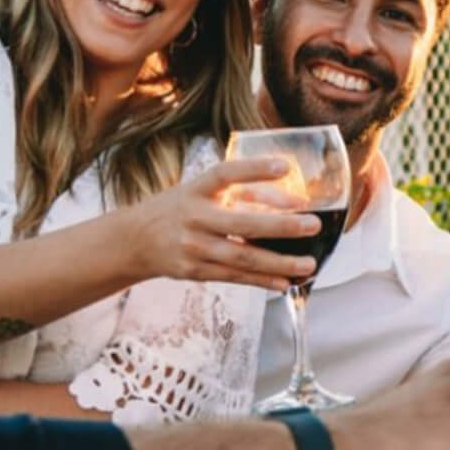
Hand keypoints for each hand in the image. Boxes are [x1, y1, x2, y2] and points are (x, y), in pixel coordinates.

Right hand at [113, 155, 320, 287]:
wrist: (135, 240)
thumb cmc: (180, 209)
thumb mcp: (203, 192)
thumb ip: (243, 193)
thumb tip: (294, 202)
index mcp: (197, 189)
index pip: (226, 174)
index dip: (255, 169)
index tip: (285, 167)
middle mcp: (194, 217)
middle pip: (241, 224)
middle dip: (281, 226)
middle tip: (313, 225)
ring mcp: (193, 247)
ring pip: (241, 258)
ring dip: (278, 263)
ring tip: (308, 264)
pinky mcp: (194, 271)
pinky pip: (234, 277)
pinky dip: (261, 281)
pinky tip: (285, 282)